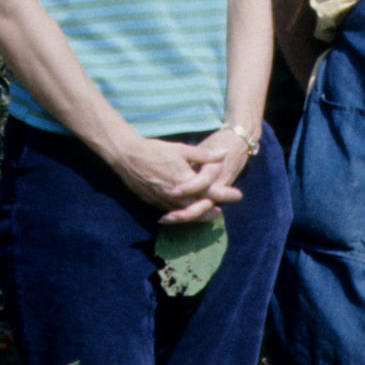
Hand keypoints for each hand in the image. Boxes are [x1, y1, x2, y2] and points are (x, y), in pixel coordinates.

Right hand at [109, 133, 244, 225]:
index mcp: (186, 182)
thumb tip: (223, 153)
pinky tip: (185, 211)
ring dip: (198, 215)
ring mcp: (163, 201)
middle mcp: (176, 196)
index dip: (226, 194)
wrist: (127, 157)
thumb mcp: (182, 149)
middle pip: (199, 209)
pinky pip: (172, 213)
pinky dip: (182, 214)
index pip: (211, 192)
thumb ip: (204, 155)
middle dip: (211, 211)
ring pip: (185, 215)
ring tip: (207, 213)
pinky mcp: (154, 203)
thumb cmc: (155, 151)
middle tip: (220, 210)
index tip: (237, 195)